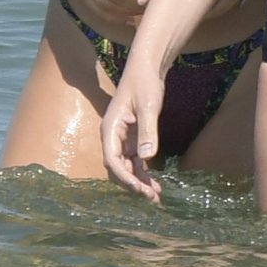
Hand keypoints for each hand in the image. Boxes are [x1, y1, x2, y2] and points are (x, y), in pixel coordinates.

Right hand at [100, 62, 166, 201]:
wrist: (146, 69)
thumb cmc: (144, 83)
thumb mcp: (148, 106)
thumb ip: (147, 131)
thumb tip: (147, 157)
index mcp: (110, 129)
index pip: (112, 160)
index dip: (125, 177)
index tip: (140, 189)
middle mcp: (113, 137)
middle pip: (119, 168)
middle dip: (133, 185)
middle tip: (152, 198)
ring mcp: (122, 139)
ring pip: (127, 167)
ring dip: (139, 182)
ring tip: (156, 196)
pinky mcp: (132, 139)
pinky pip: (135, 161)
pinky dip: (143, 173)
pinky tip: (155, 184)